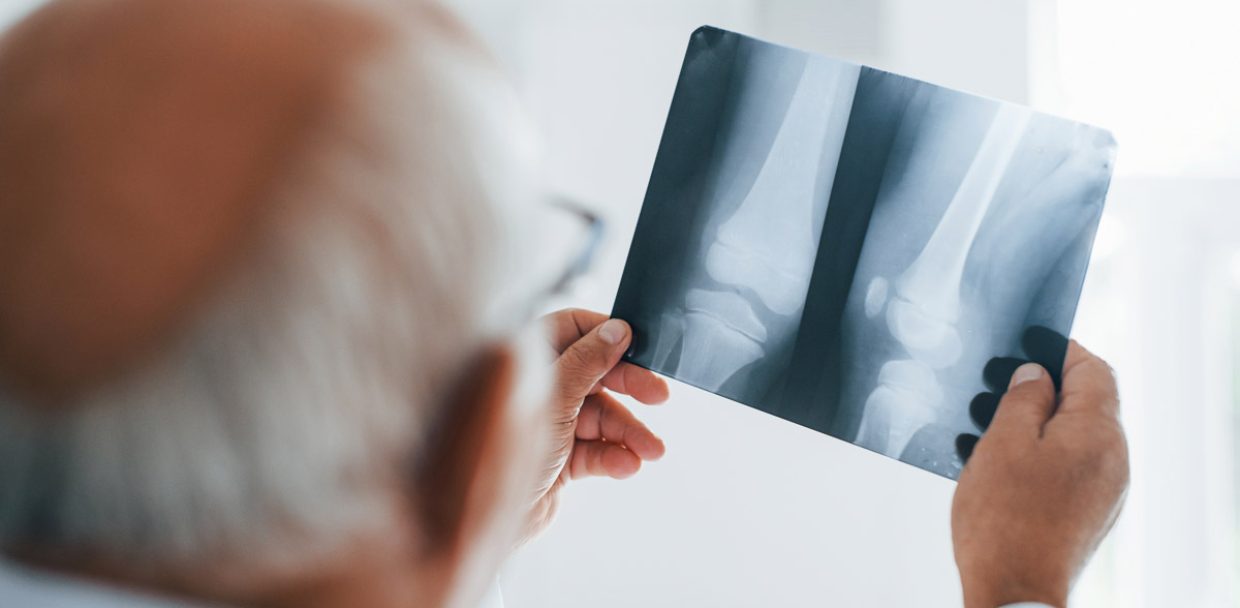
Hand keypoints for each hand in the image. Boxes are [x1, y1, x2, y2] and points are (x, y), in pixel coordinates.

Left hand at [521, 309, 669, 539]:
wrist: (479, 516)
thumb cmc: (504, 446)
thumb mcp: (553, 397)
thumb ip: (587, 362)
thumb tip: (618, 330)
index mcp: (525, 359)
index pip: (573, 329)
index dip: (607, 335)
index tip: (639, 346)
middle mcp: (537, 387)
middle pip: (594, 373)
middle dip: (629, 386)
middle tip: (660, 396)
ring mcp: (549, 424)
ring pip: (600, 417)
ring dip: (629, 433)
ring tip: (652, 451)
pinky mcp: (559, 459)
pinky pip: (594, 450)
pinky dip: (612, 457)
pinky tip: (627, 466)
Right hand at [951, 340, 1127, 607]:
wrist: (1014, 591)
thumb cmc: (1004, 520)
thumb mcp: (1002, 442)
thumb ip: (1023, 399)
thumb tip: (1035, 375)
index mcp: (1098, 432)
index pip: (1093, 370)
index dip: (1061, 350)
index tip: (1028, 344)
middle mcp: (1112, 459)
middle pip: (1084, 404)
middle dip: (1040, 390)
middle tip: (995, 387)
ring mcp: (1103, 490)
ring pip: (1071, 437)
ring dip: (1033, 426)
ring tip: (987, 430)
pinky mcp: (1087, 514)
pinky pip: (1067, 468)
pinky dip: (1037, 456)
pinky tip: (998, 466)